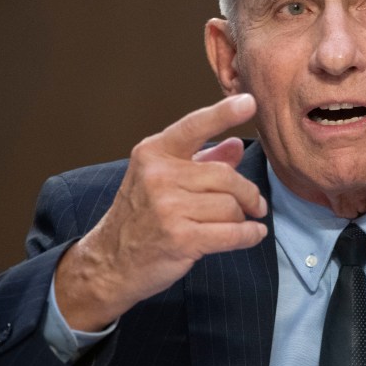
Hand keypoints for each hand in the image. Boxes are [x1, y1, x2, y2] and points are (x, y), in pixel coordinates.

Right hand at [55, 93, 268, 330]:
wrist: (109, 263)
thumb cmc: (141, 218)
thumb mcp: (162, 180)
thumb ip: (201, 161)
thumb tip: (235, 145)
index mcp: (153, 154)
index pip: (194, 126)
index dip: (224, 113)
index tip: (249, 102)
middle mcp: (158, 176)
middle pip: (226, 176)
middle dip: (247, 193)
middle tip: (256, 204)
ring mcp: (168, 208)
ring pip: (231, 205)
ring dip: (244, 217)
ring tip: (242, 222)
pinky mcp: (180, 238)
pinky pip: (232, 232)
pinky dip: (249, 234)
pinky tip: (253, 233)